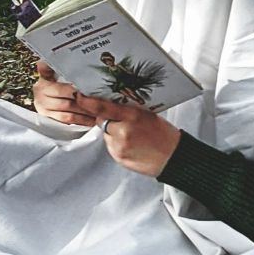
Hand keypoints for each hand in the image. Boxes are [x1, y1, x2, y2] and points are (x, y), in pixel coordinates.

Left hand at [32, 63, 182, 175]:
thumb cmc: (164, 135)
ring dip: (113, 133)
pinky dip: (118, 144)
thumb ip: (127, 111)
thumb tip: (110, 105)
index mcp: (132, 116)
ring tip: (133, 137)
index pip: (102, 108)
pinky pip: (111, 146)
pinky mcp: (119, 157)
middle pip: (102, 121)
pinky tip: (132, 146)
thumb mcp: (148, 115)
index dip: (88, 102)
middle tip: (122, 121)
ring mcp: (120, 146)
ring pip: (106, 135)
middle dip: (107, 119)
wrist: (173, 157)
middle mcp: (123, 131)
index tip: (79, 97)